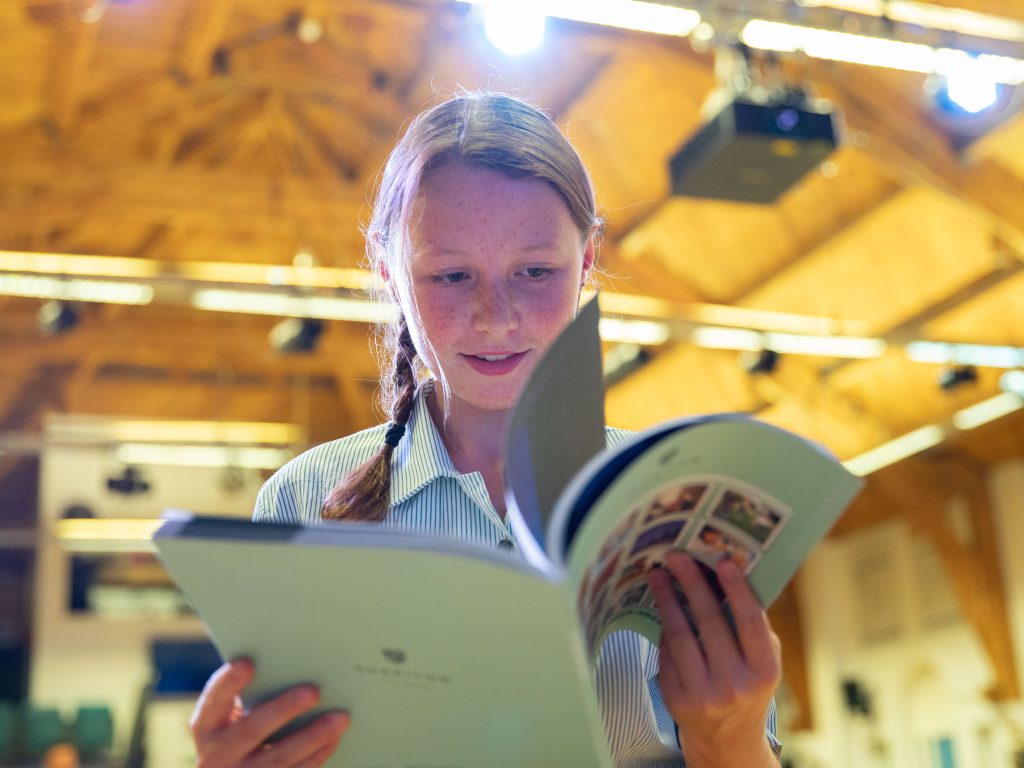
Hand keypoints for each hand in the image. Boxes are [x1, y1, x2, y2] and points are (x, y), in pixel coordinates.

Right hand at [190, 658, 349, 767]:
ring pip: (278, 758)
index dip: (229, 682)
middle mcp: (217, 754)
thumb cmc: (236, 733)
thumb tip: (290, 665)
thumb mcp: (228, 718)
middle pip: (250, 730)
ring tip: (339, 718)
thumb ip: (249, 696)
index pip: (214, 701)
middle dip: (283, 709)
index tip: (248, 663)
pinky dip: (317, 755)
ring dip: (312, 737)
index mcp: (207, 727)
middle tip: (313, 692)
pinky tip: (334, 738)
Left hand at [649, 552, 780, 767]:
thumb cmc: (749, 686)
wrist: (727, 738)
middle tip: (678, 557)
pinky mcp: (675, 698)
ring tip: (658, 576)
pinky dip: (664, 628)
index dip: (737, 590)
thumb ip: (753, 626)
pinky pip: (666, 652)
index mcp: (763, 671)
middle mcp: (733, 684)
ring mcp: (702, 693)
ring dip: (666, 599)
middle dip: (691, 583)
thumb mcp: (763, 661)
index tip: (723, 562)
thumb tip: (729, 576)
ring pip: (679, 634)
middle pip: (708, 622)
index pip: (750, 623)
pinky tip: (662, 609)